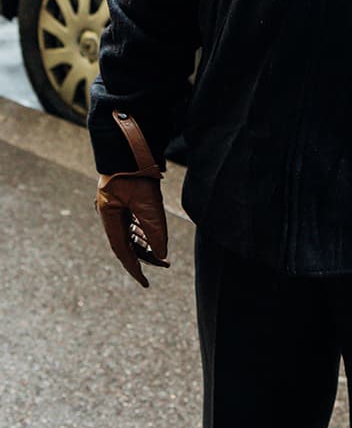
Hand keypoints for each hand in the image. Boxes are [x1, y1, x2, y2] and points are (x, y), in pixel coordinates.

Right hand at [96, 172, 169, 287]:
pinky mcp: (124, 198)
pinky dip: (143, 231)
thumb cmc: (137, 171)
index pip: (123, 250)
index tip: (145, 283)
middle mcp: (111, 213)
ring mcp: (117, 205)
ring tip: (162, 254)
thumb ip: (155, 230)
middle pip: (127, 243)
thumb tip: (160, 254)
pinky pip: (132, 221)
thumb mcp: (149, 204)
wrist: (131, 144)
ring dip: (145, 244)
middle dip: (145, 256)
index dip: (135, 268)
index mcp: (110, 216)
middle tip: (164, 265)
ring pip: (130, 232)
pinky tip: (151, 236)